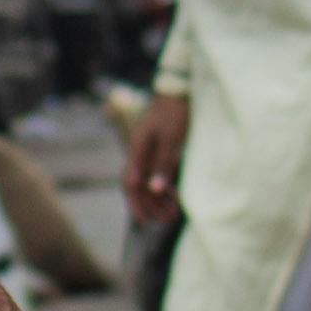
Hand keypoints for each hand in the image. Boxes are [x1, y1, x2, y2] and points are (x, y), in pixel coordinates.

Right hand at [121, 90, 189, 226]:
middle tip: (165, 221)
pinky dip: (164, 187)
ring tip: (172, 214)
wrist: (179, 89)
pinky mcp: (159, 149)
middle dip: (150, 205)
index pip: (131, 183)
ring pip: (148, 181)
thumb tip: (154, 190)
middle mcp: (139, 152)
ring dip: (158, 198)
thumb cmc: (175, 113)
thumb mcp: (172, 141)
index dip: (136, 203)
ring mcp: (148, 150)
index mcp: (137, 149)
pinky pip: (157, 173)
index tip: (145, 222)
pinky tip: (173, 196)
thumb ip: (163, 165)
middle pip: (138, 185)